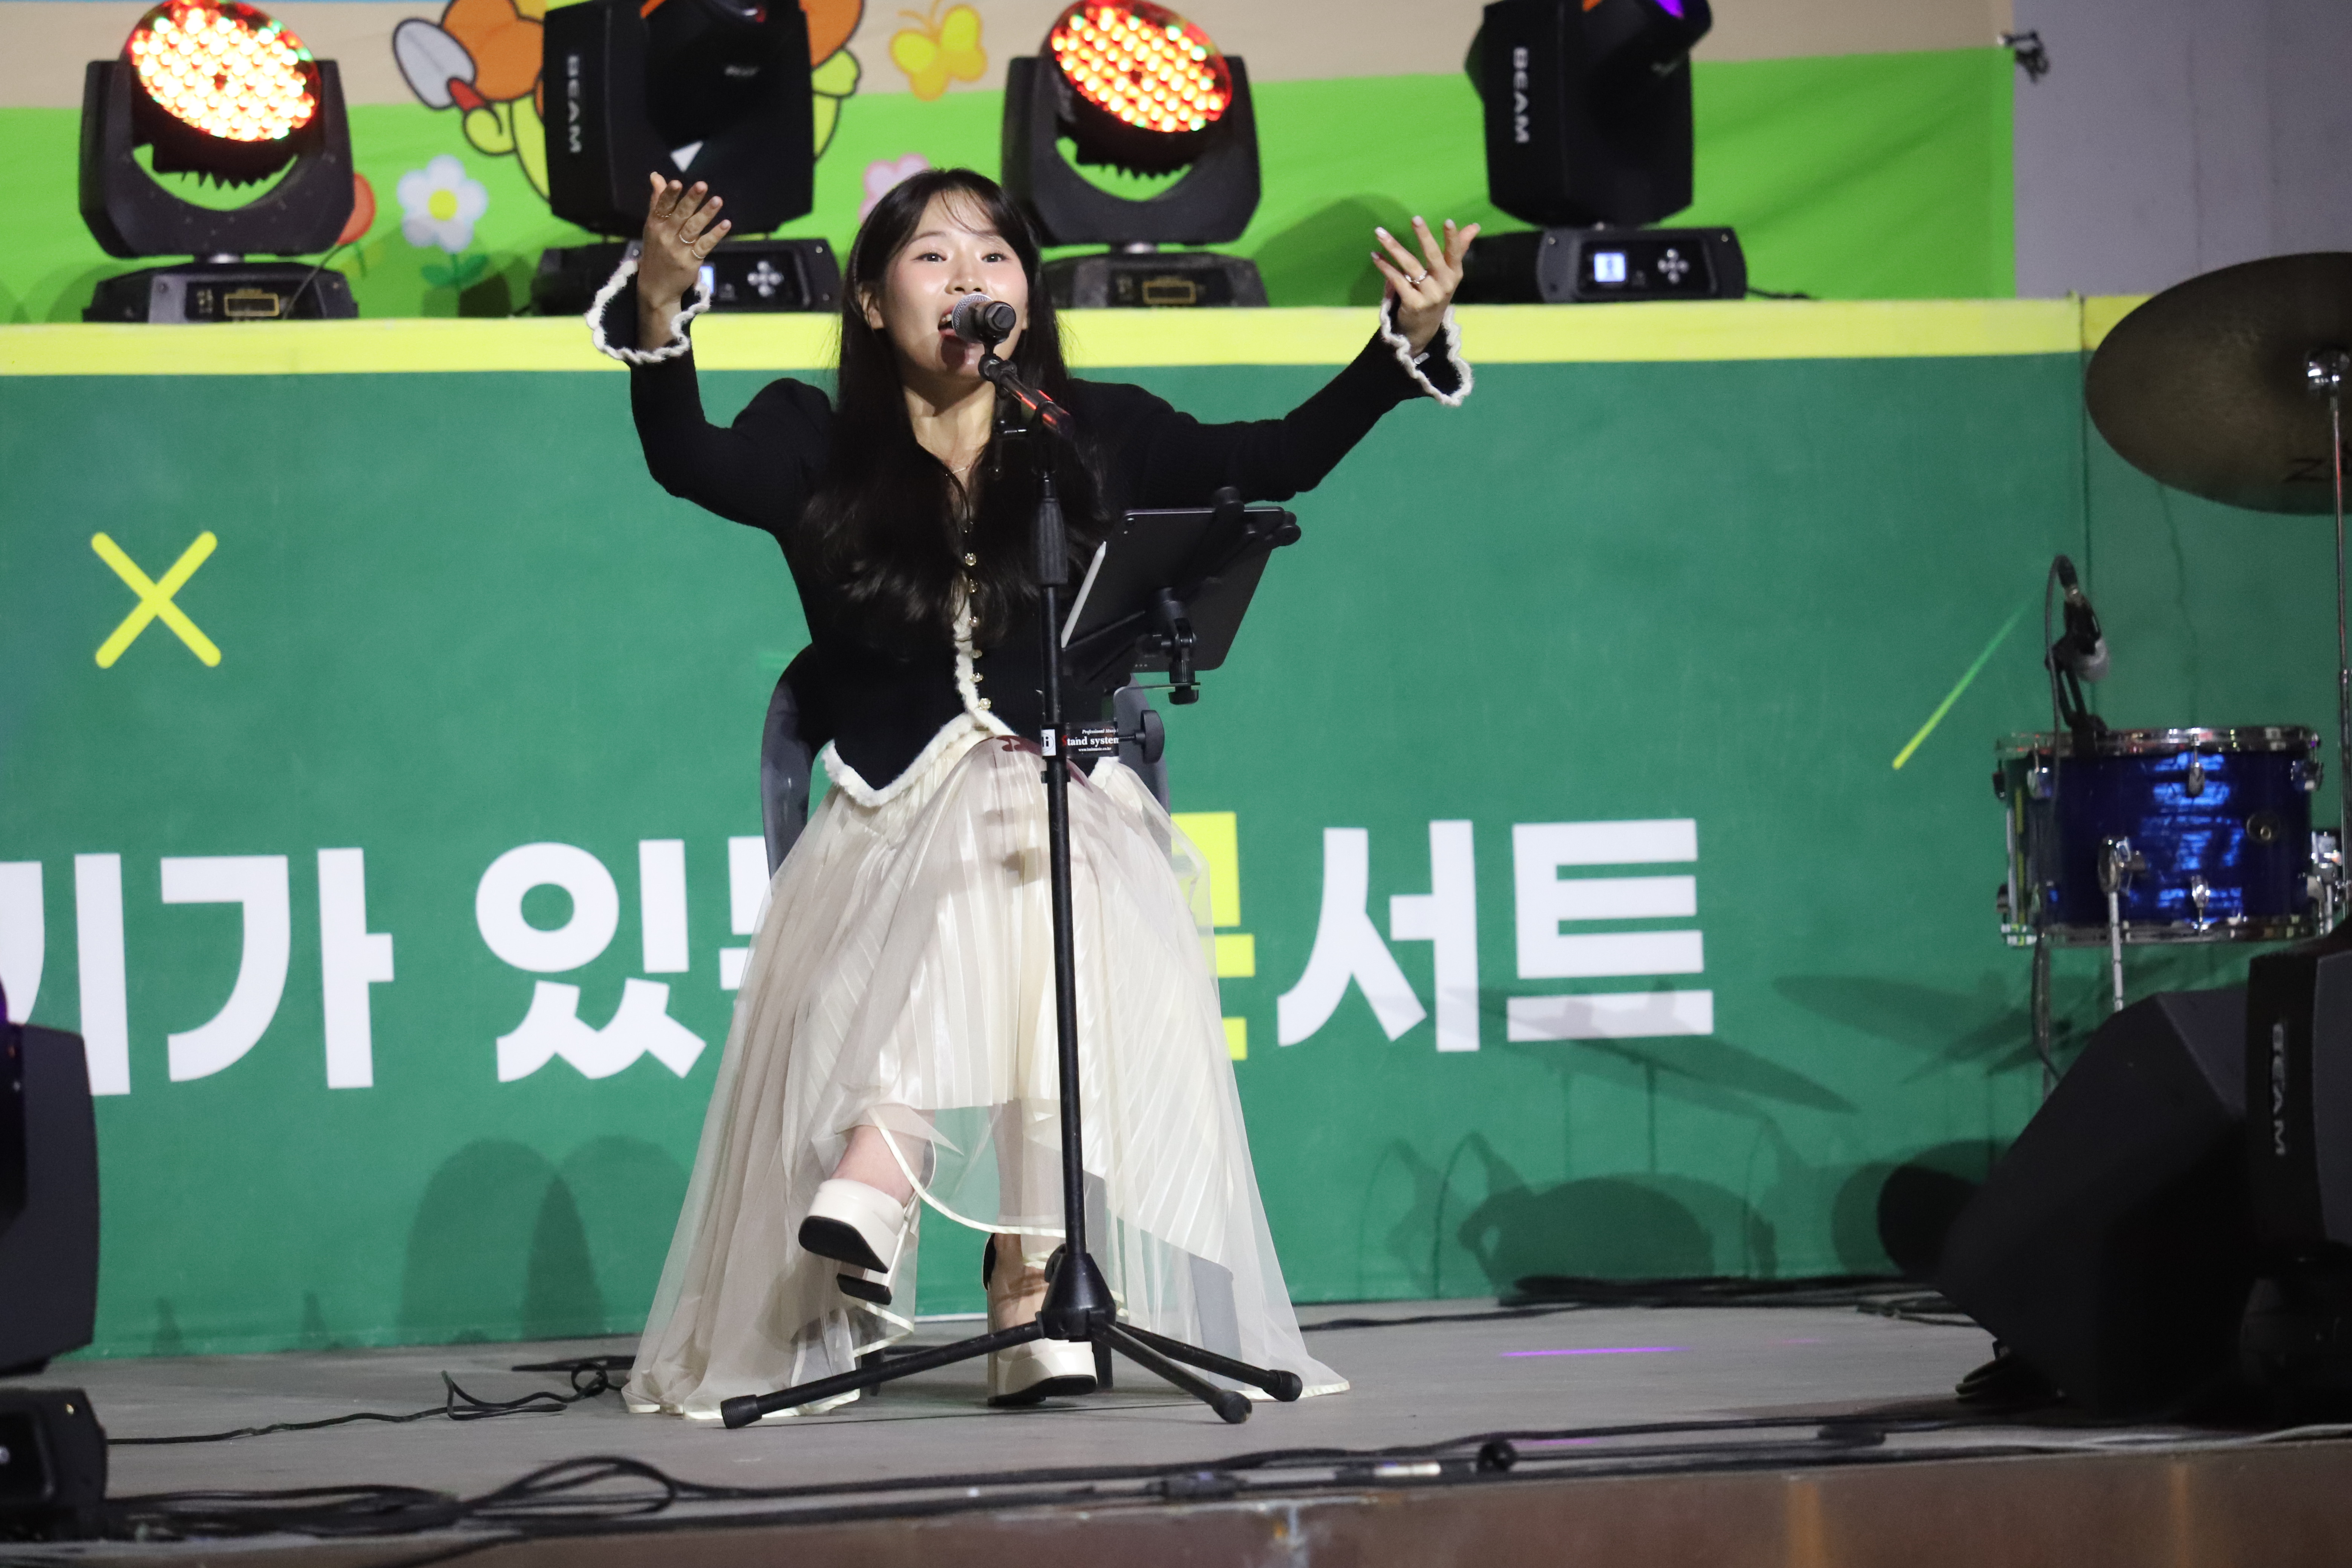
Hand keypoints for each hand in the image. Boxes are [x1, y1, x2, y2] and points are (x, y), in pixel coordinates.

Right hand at [637, 173, 729, 343]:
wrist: (656, 288)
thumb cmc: (656, 251)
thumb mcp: (653, 227)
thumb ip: (657, 201)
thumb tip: (656, 176)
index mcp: (654, 226)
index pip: (662, 207)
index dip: (669, 195)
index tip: (677, 182)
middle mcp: (665, 237)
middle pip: (680, 215)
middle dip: (691, 200)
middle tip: (702, 185)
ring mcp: (678, 250)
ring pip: (694, 228)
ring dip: (706, 214)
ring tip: (718, 200)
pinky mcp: (691, 262)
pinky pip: (705, 246)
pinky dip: (715, 235)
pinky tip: (726, 224)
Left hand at [1370, 216, 1478, 354]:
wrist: (1424, 327)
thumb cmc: (1436, 293)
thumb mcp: (1449, 274)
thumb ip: (1460, 248)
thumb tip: (1474, 226)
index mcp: (1454, 274)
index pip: (1456, 253)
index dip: (1453, 238)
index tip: (1448, 221)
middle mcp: (1444, 285)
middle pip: (1433, 257)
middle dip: (1424, 236)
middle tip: (1415, 218)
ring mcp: (1429, 296)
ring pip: (1411, 267)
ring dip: (1394, 248)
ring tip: (1380, 233)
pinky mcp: (1413, 304)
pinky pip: (1397, 281)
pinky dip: (1385, 267)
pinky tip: (1375, 256)